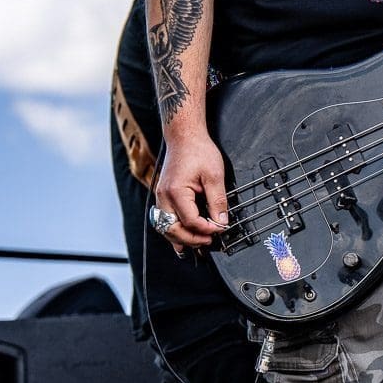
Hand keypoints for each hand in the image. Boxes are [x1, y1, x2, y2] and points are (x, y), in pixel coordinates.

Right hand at [153, 130, 228, 252]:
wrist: (184, 136)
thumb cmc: (198, 150)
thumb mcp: (214, 174)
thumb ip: (218, 200)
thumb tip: (221, 221)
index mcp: (175, 192)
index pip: (190, 221)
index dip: (206, 229)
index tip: (219, 229)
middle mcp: (164, 197)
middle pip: (173, 230)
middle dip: (191, 240)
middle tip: (209, 242)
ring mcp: (161, 197)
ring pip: (165, 228)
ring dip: (180, 239)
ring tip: (196, 246)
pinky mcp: (163, 196)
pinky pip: (165, 220)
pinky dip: (173, 231)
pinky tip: (181, 240)